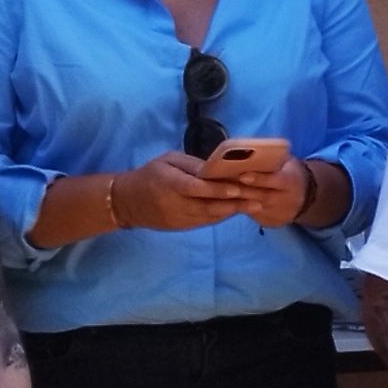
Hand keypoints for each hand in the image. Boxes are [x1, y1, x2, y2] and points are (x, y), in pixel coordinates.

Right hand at [110, 151, 252, 230]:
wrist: (127, 202)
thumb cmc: (150, 174)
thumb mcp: (167, 160)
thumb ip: (192, 165)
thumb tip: (218, 167)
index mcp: (170, 183)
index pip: (197, 188)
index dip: (218, 189)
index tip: (239, 187)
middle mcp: (175, 203)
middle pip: (208, 205)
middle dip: (235, 202)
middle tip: (259, 197)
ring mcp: (178, 218)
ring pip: (210, 216)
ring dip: (233, 211)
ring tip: (256, 205)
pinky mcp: (181, 227)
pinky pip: (206, 222)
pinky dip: (223, 216)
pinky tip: (238, 210)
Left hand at [228, 154, 319, 227]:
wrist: (305, 196)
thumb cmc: (289, 173)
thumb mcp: (287, 162)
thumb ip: (272, 159)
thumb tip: (247, 151)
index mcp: (292, 181)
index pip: (276, 181)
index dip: (260, 179)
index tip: (242, 175)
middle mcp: (286, 200)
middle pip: (261, 196)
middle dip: (242, 190)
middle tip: (222, 183)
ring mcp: (278, 213)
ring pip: (253, 207)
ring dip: (235, 200)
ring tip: (219, 191)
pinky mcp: (270, 222)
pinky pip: (251, 215)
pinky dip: (237, 207)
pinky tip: (225, 201)